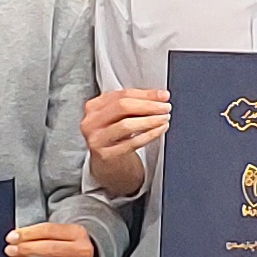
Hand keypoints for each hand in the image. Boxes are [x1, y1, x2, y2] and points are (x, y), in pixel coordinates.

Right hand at [82, 85, 168, 199]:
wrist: (107, 162)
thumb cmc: (115, 135)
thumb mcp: (119, 116)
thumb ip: (135, 103)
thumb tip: (160, 96)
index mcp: (93, 106)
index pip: (122, 94)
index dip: (146, 94)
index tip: (163, 95)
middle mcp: (91, 121)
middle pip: (122, 107)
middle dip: (148, 105)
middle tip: (165, 107)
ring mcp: (96, 139)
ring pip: (127, 125)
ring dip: (150, 120)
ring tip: (164, 118)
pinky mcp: (105, 154)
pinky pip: (132, 143)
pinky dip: (149, 135)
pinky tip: (159, 130)